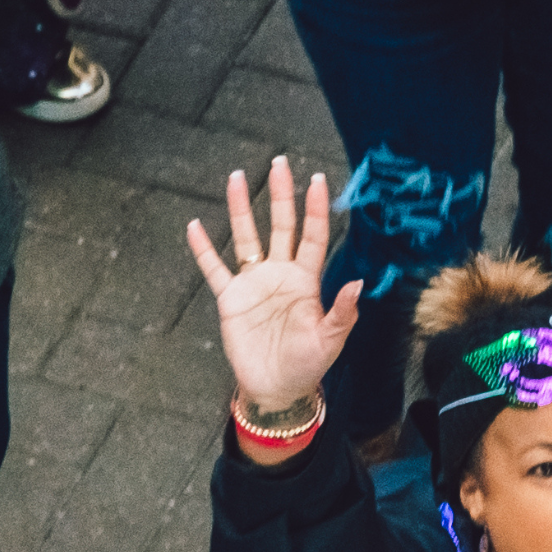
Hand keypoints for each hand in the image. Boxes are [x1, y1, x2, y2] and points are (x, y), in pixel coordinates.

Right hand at [185, 156, 361, 437]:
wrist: (276, 388)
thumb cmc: (307, 365)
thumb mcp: (330, 342)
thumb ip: (342, 313)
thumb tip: (357, 284)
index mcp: (307, 281)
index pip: (312, 237)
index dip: (315, 210)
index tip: (317, 180)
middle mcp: (280, 274)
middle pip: (280, 226)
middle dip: (280, 195)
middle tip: (279, 163)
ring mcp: (254, 284)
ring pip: (246, 238)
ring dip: (242, 209)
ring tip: (236, 178)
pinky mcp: (230, 299)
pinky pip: (215, 268)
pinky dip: (203, 249)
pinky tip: (195, 226)